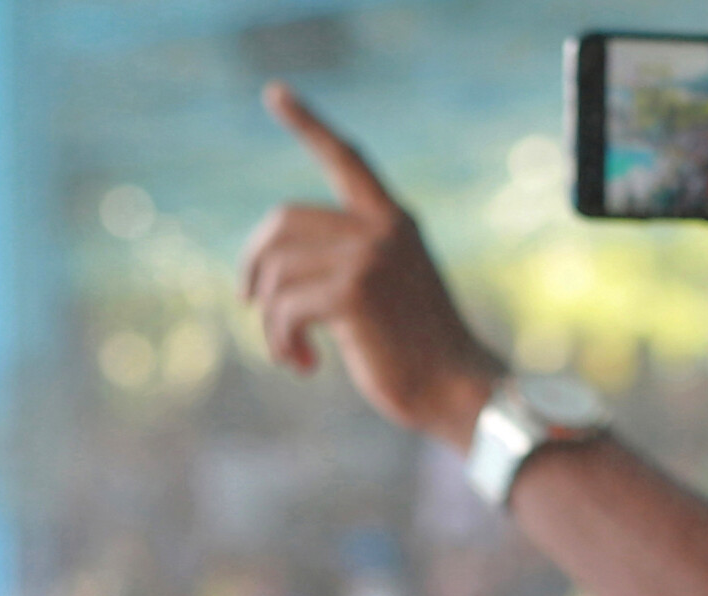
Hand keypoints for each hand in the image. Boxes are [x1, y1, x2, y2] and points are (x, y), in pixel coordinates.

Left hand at [242, 83, 504, 450]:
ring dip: (270, 320)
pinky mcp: (353, 293)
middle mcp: (382, 228)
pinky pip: (283, 308)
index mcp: (393, 220)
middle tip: (251, 304)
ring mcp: (368, 257)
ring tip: (291, 351)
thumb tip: (269, 266)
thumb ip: (348, 259)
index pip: (345, 158)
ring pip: (275, 273)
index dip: (308, 124)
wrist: (456, 389)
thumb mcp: (387, 288)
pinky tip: (303, 365)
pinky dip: (280, 341)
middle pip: (281, 224)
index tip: (275, 93)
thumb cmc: (419, 351)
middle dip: (254, 266)